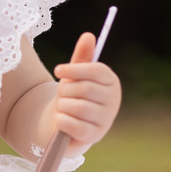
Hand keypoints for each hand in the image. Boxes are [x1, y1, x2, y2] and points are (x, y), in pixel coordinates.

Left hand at [51, 32, 121, 155]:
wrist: (66, 124)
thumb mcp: (74, 75)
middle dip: (65, 90)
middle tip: (61, 95)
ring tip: (62, 107)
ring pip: (78, 107)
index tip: (57, 70)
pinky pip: (74, 124)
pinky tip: (60, 119)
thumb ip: (81, 56)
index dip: (74, 69)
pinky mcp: (94, 136)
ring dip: (62, 106)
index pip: (96, 70)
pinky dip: (61, 120)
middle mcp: (113, 101)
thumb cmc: (72, 95)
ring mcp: (105, 120)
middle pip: (84, 88)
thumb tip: (88, 35)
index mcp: (111, 82)